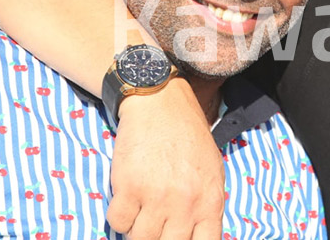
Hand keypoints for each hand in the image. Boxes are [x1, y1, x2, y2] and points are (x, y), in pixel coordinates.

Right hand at [107, 79, 224, 238]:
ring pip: (139, 239)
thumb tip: (196, 235)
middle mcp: (186, 203)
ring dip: (136, 228)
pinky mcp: (129, 187)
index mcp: (211, 201)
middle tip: (153, 226)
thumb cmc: (187, 135)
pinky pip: (118, 222)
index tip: (174, 238)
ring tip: (140, 210)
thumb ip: (205, 205)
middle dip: (158, 239)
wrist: (160, 103)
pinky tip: (126, 198)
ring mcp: (157, 197)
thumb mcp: (211, 171)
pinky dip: (119, 215)